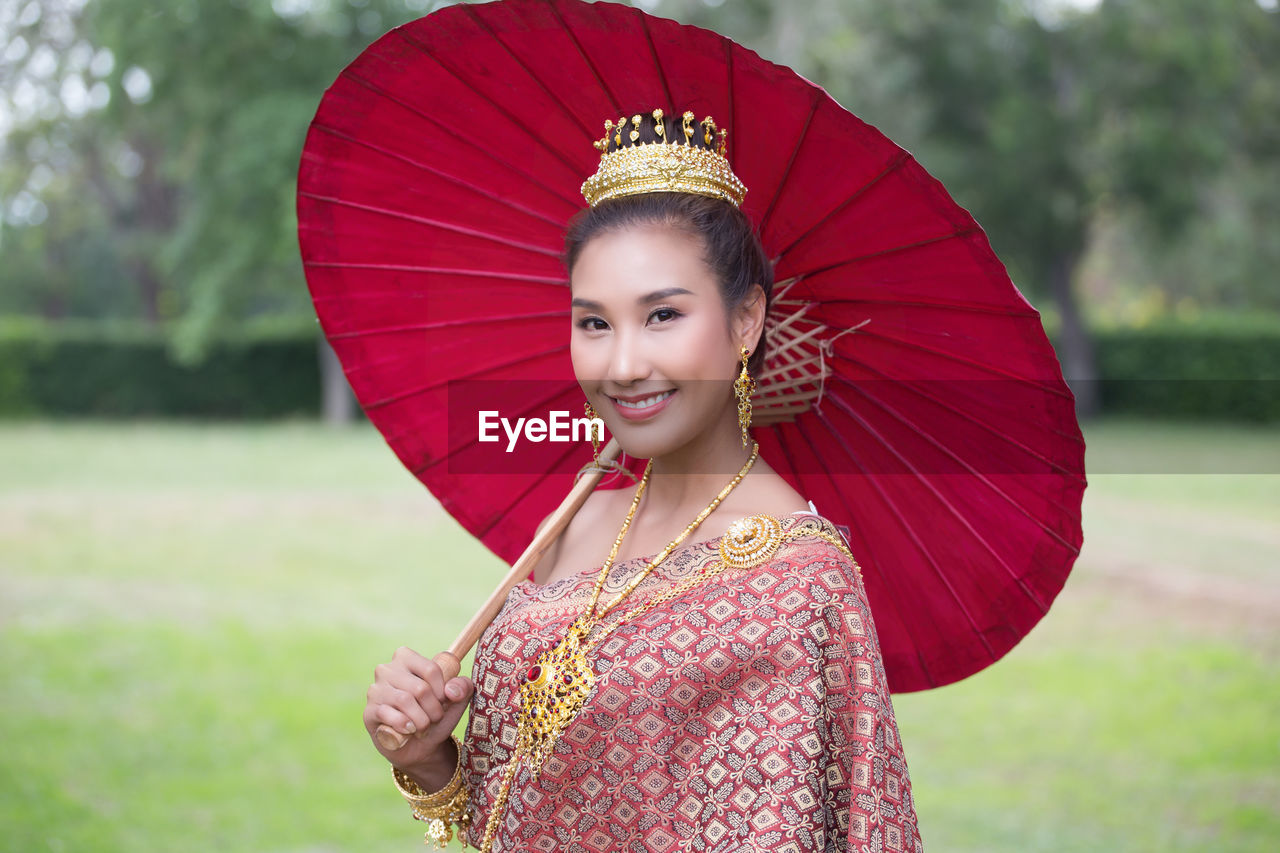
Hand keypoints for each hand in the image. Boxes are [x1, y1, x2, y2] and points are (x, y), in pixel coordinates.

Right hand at [363, 646, 474, 786]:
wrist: (419, 746)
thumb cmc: (435, 715)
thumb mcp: (455, 701)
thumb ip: (462, 687)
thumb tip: (451, 690)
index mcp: (406, 657)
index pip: (431, 668)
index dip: (443, 691)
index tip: (444, 702)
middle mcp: (387, 669)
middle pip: (420, 688)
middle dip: (434, 710)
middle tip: (434, 719)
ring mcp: (375, 690)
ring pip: (405, 701)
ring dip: (421, 720)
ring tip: (423, 727)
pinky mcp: (369, 711)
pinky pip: (388, 715)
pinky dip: (404, 726)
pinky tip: (409, 731)